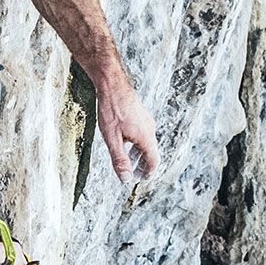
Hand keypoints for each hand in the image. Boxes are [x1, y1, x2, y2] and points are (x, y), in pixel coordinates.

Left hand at [90, 63, 158, 182]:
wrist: (112, 84)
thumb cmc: (111, 110)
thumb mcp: (112, 139)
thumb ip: (119, 160)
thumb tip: (125, 179)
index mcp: (146, 137)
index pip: (153, 160)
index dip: (149, 172)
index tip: (142, 180)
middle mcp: (149, 128)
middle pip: (151, 152)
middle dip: (143, 165)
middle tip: (135, 174)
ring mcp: (146, 120)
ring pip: (146, 142)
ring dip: (139, 154)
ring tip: (130, 161)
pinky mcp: (140, 114)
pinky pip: (142, 133)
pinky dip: (136, 143)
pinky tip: (125, 142)